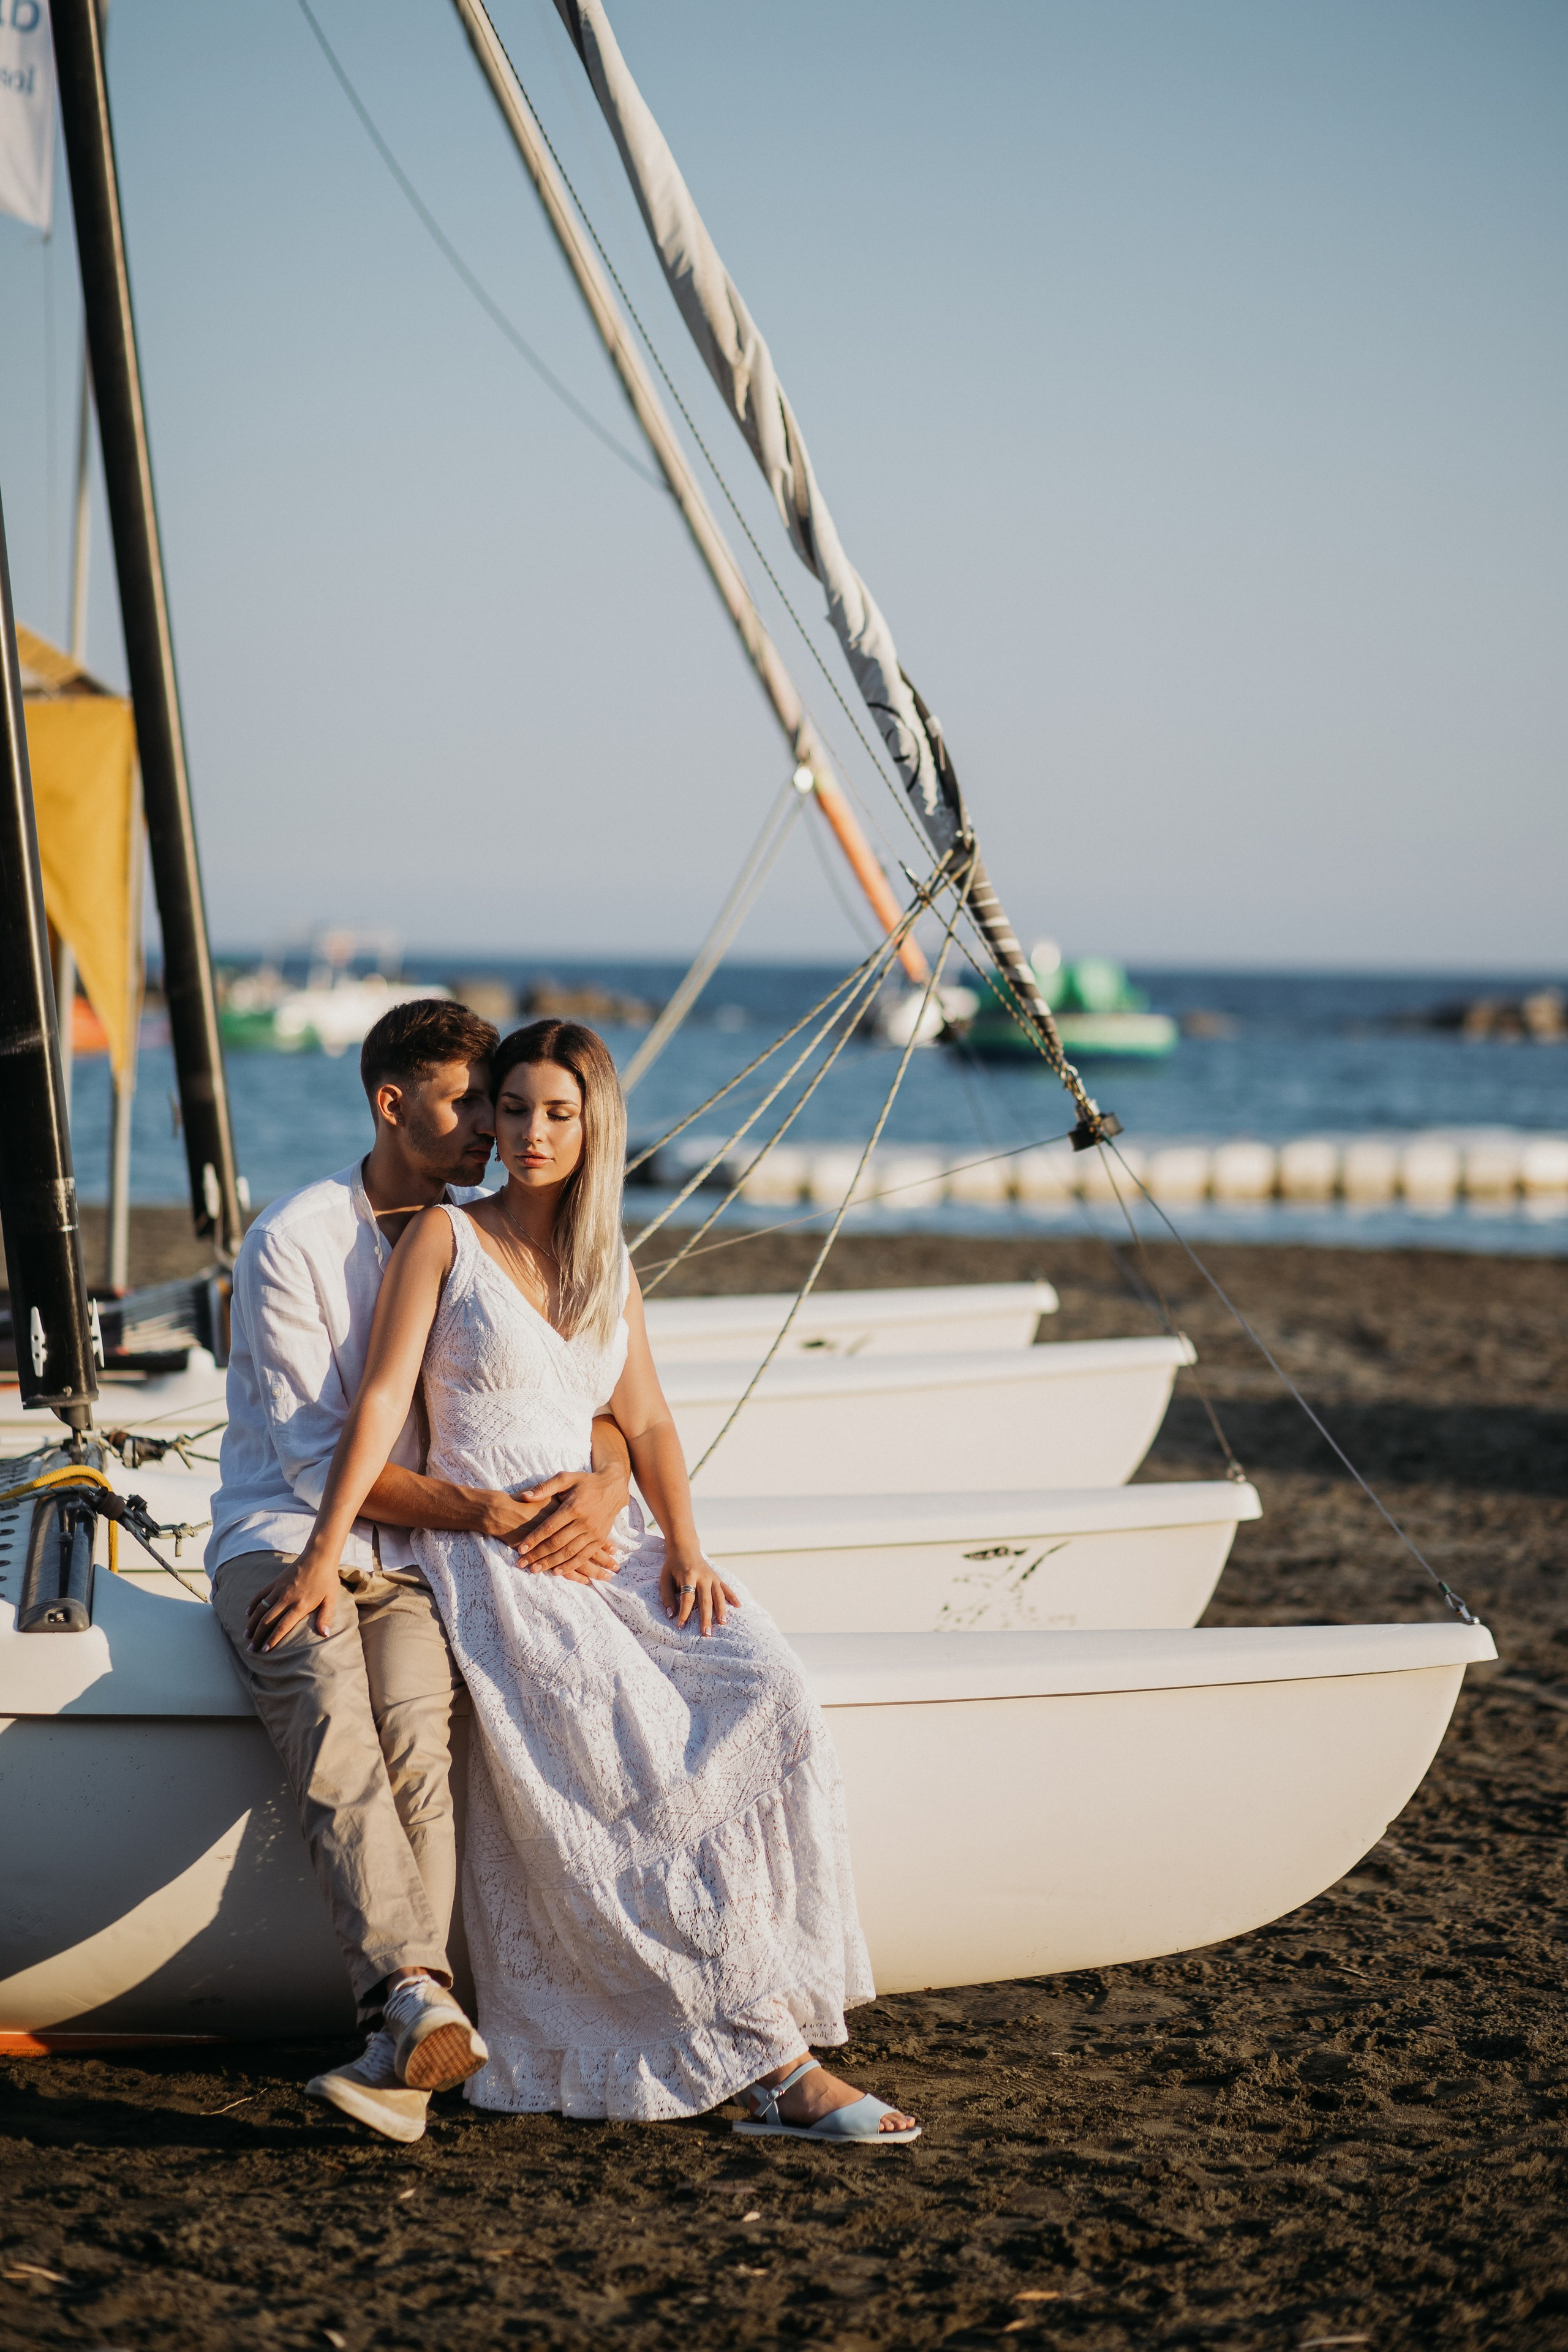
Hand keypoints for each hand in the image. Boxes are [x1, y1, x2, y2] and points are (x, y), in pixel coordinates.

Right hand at [246, 1549, 340, 1651]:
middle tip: (251, 1648)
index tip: (264, 1650)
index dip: (272, 1639)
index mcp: (300, 1605)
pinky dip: (253, 1604)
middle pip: (267, 1621)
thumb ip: (325, 1617)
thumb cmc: (327, 1579)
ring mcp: (279, 1589)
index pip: (282, 1627)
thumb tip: (325, 1635)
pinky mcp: (275, 1582)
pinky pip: (260, 1594)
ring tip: (246, 1636)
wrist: (319, 1556)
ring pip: (261, 1609)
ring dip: (252, 1623)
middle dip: (258, 1636)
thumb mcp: (330, 1599)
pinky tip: (248, 1613)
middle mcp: (286, 1599)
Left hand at [511, 1465, 625, 1580]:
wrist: (613, 1488)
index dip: (534, 1539)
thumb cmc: (585, 1483)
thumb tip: (525, 1496)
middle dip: (538, 1555)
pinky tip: (557, 1572)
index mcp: (573, 1507)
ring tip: (535, 1570)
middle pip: (557, 1543)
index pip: (549, 1527)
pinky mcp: (600, 1539)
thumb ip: (545, 1487)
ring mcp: (593, 1533)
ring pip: (569, 1553)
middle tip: (523, 1563)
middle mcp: (584, 1522)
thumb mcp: (566, 1478)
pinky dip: (570, 1566)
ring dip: (551, 1563)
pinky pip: (583, 1556)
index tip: (521, 1549)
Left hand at [660, 1551, 739, 1636]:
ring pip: (718, 1596)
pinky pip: (726, 1588)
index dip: (684, 1612)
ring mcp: (712, 1577)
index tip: (681, 1626)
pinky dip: (733, 1597)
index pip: (687, 1597)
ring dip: (721, 1610)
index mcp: (688, 1575)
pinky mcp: (717, 1577)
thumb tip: (671, 1615)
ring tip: (722, 1623)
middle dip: (706, 1617)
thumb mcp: (665, 1578)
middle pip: (705, 1600)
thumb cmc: (673, 1566)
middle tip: (706, 1633)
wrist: (685, 1548)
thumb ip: (667, 1597)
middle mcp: (703, 1576)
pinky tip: (738, 1607)